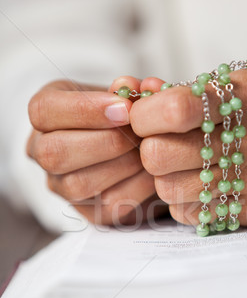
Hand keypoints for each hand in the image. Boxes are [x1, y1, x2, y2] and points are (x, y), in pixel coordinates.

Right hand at [27, 77, 161, 224]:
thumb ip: (128, 89)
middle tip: (139, 134)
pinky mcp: (87, 211)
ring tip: (149, 152)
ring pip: (77, 184)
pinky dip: (136, 188)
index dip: (84, 109)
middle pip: (54, 153)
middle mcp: (42, 151)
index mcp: (45, 113)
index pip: (44, 111)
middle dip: (105, 142)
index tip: (124, 109)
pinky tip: (154, 173)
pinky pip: (106, 206)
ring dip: (121, 166)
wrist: (141, 149)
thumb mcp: (123, 94)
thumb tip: (129, 87)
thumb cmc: (125, 114)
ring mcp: (61, 186)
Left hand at [130, 68, 246, 227]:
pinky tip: (206, 187)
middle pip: (158, 155)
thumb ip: (196, 92)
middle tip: (164, 145)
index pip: (169, 110)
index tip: (145, 119)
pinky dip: (186, 202)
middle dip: (150, 150)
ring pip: (169, 189)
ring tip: (187, 167)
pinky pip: (191, 214)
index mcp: (245, 95)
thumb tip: (138, 98)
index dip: (142, 117)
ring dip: (167, 179)